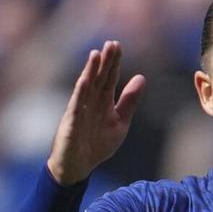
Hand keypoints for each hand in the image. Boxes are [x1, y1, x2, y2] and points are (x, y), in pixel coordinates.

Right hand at [47, 41, 145, 184]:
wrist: (79, 167)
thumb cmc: (97, 145)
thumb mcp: (120, 122)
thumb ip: (129, 101)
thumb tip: (141, 77)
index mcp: (103, 102)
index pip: (109, 78)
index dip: (114, 63)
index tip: (117, 45)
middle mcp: (91, 103)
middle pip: (99, 78)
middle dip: (105, 62)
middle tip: (111, 44)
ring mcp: (80, 111)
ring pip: (86, 87)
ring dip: (91, 71)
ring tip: (96, 54)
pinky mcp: (71, 123)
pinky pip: (76, 106)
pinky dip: (80, 93)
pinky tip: (84, 81)